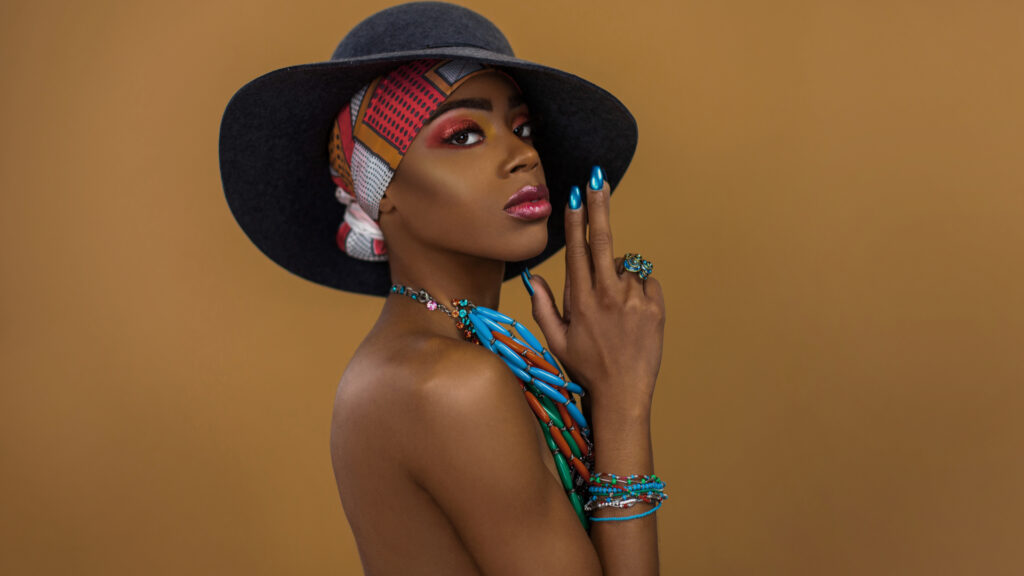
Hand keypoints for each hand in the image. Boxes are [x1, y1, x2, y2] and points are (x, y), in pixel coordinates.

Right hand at [526, 167, 664, 410]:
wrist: (623, 395)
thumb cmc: (586, 369)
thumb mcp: (555, 341)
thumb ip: (542, 306)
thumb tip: (532, 275)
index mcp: (580, 300)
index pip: (577, 250)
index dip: (575, 219)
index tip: (575, 193)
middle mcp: (606, 295)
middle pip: (603, 240)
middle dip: (599, 206)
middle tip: (596, 178)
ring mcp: (633, 300)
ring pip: (628, 266)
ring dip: (621, 276)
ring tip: (617, 312)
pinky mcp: (655, 307)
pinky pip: (648, 282)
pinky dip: (640, 290)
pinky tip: (633, 316)